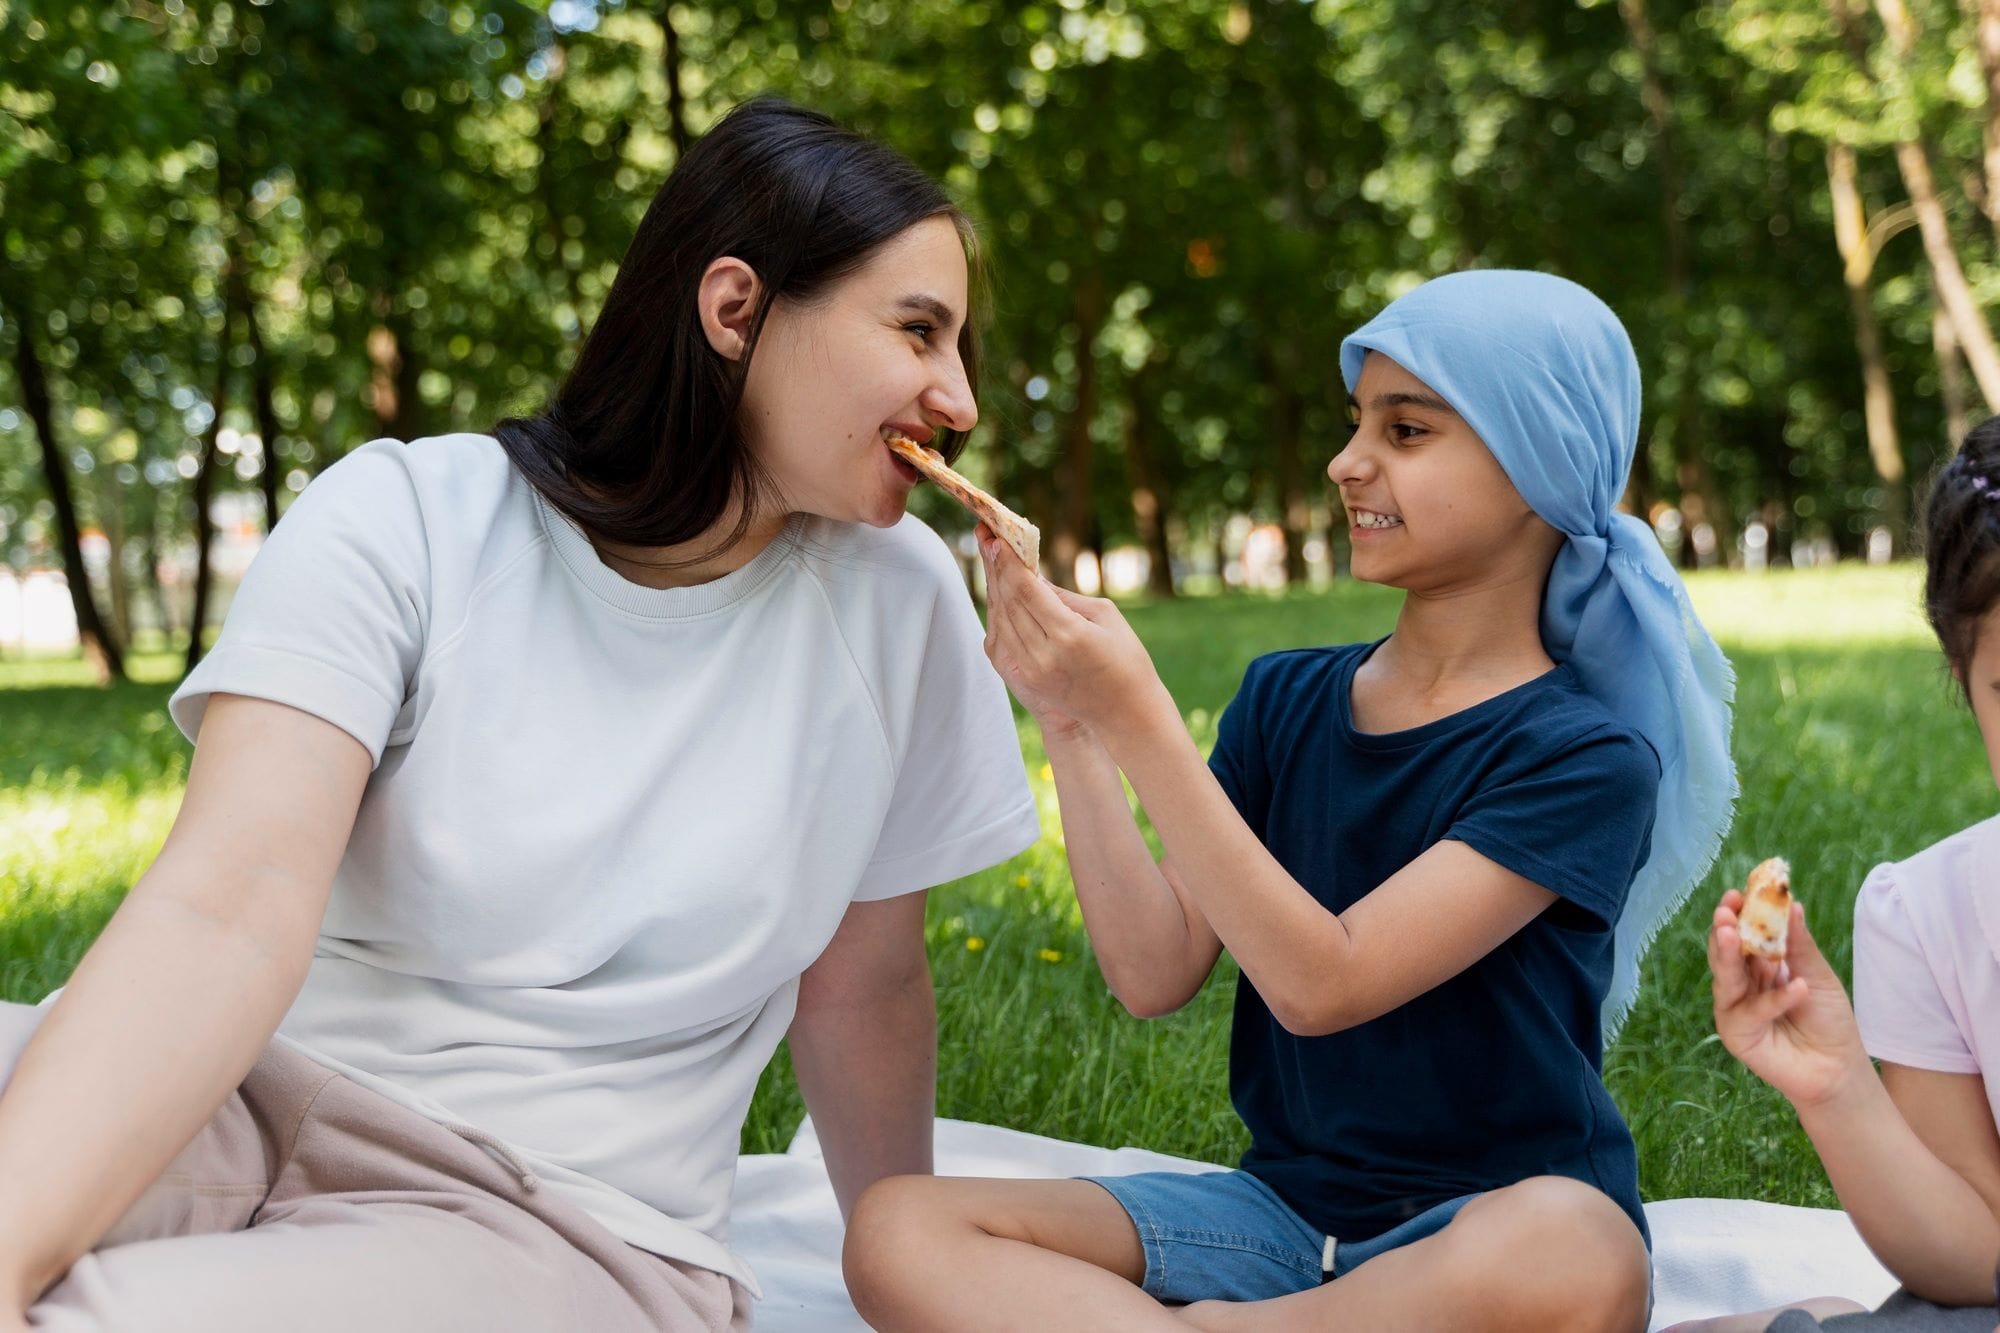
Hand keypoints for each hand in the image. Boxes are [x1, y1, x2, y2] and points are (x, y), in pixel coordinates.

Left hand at [977, 525, 1175, 745]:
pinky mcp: (1025, 679)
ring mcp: (1031, 670)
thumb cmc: (1127, 659)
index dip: (1010, 562)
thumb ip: (1065, 596)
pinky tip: (1001, 591)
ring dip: (996, 587)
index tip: (999, 537)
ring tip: (992, 558)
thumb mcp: (1105, 616)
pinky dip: (1002, 612)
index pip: (1027, 590)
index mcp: (1069, 635)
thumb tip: (1034, 576)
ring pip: (1002, 619)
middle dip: (997, 568)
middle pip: (1009, 602)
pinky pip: (1005, 637)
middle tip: (988, 538)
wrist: (1126, 715)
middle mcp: (1043, 654)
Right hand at [1708, 889, 1869, 1109]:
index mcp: (1758, 965)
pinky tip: (1797, 988)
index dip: (1738, 914)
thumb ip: (1800, 943)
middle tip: (1725, 911)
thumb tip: (1792, 904)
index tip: (1739, 893)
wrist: (1838, 1067)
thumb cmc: (1828, 1021)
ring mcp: (1734, 1009)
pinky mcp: (1736, 1034)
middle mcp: (1741, 984)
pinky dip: (1774, 999)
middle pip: (1724, 953)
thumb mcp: (1817, 975)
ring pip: (1724, 977)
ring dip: (1727, 954)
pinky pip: (1749, 1011)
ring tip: (1733, 932)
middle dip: (1723, 930)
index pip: (1742, 934)